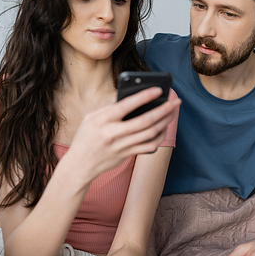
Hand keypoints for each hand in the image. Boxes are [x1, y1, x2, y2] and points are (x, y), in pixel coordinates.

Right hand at [61, 87, 179, 183]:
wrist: (79, 165)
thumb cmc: (85, 137)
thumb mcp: (91, 118)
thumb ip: (110, 108)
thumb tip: (134, 98)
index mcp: (102, 120)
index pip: (127, 105)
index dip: (145, 96)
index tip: (159, 90)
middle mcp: (113, 133)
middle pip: (145, 121)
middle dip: (163, 110)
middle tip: (175, 102)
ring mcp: (121, 147)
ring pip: (150, 134)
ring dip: (165, 122)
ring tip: (172, 113)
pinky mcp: (126, 156)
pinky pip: (149, 147)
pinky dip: (159, 138)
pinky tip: (163, 129)